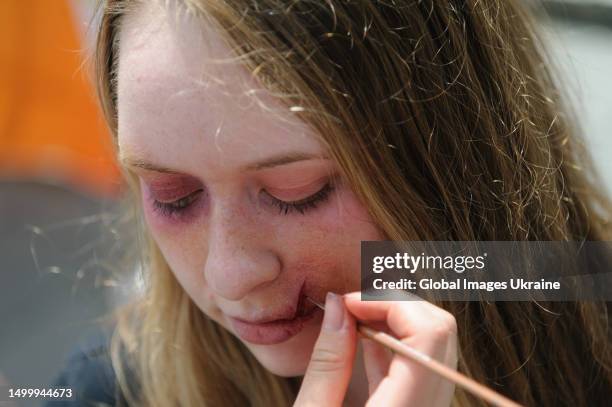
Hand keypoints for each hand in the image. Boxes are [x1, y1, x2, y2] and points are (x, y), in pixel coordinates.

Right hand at [294, 291, 457, 406]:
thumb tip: (338, 304)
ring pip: (435, 349)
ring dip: (395, 323)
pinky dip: (396, 347)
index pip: (430, 335)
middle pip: (439, 334)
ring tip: (352, 320)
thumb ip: (328, 361)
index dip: (392, 303)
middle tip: (349, 307)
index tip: (351, 302)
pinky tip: (363, 339)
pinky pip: (423, 371)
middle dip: (395, 306)